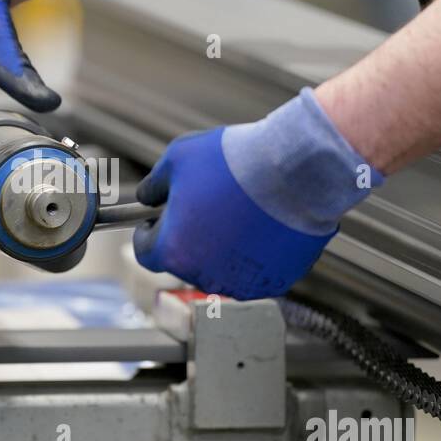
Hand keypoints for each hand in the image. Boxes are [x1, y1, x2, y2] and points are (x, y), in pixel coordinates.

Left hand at [132, 88, 381, 298]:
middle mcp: (204, 274)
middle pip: (186, 260)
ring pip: (222, 267)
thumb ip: (154, 184)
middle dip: (189, 236)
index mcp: (173, 249)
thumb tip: (148, 196)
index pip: (146, 252)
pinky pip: (258, 269)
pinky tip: (263, 223)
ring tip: (239, 210)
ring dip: (223, 246)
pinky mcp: (276, 280)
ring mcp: (242, 282)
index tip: (155, 221)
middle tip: (206, 206)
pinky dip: (257, 252)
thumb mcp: (177, 159)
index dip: (149, 233)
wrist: (295, 168)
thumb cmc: (235, 162)